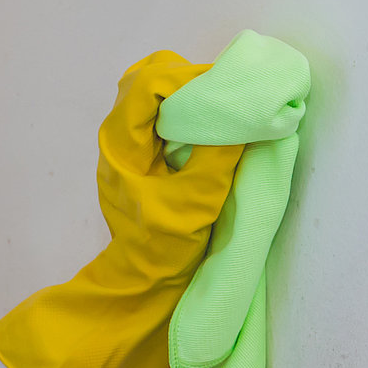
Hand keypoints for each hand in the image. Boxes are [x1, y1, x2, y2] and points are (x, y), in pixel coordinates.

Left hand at [0, 53, 244, 367]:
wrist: (143, 287)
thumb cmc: (163, 251)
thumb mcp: (196, 205)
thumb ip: (220, 158)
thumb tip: (249, 117)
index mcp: (121, 144)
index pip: (150, 83)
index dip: (190, 79)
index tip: (224, 95)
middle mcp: (118, 137)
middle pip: (151, 80)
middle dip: (192, 83)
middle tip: (226, 101)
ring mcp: (128, 147)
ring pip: (158, 97)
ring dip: (192, 100)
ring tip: (224, 118)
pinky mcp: (142, 159)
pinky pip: (164, 119)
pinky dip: (190, 117)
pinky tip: (214, 137)